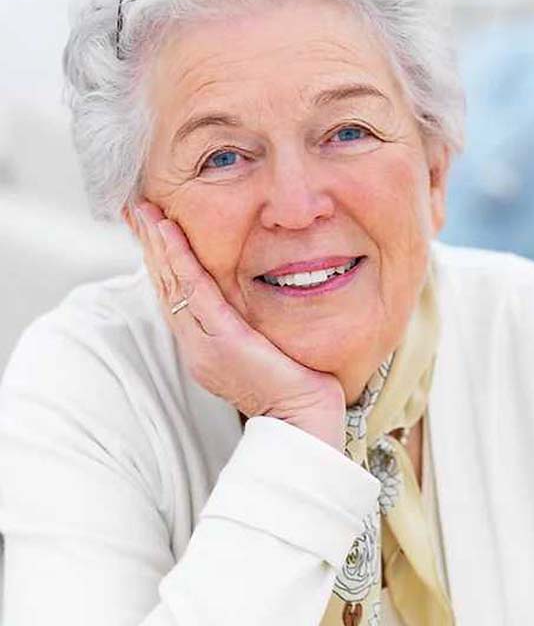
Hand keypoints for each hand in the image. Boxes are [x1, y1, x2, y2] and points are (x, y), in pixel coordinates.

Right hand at [126, 201, 345, 449]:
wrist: (302, 420)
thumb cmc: (292, 386)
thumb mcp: (261, 350)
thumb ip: (246, 326)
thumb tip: (248, 302)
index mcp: (203, 347)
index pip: (175, 296)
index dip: (160, 261)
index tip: (151, 230)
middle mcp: (196, 345)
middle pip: (165, 286)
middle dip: (149, 246)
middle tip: (135, 210)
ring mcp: (205, 342)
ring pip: (172, 284)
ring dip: (156, 245)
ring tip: (144, 212)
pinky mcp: (222, 338)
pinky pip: (195, 292)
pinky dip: (180, 260)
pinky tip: (169, 234)